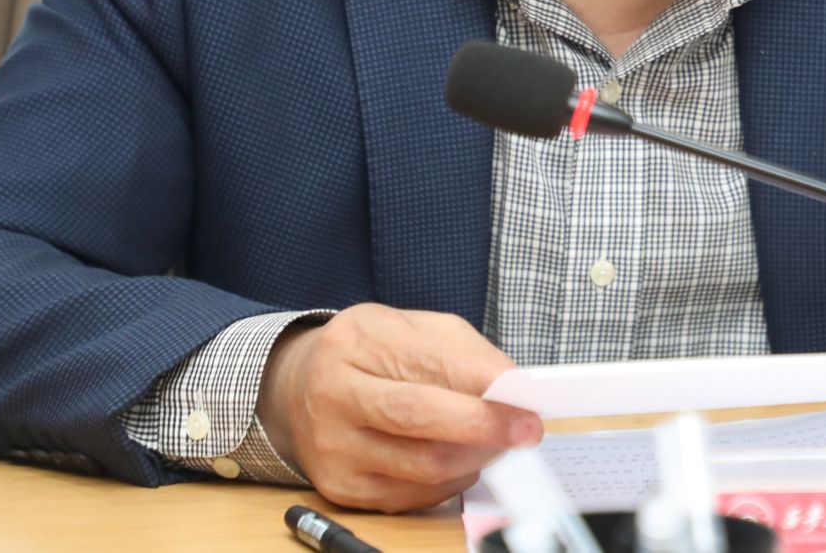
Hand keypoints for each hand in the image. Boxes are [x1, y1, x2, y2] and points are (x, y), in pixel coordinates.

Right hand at [257, 304, 542, 511]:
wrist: (298, 387)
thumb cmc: (370, 354)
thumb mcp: (412, 329)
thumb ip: (463, 354)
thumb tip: (513, 389)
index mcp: (356, 343)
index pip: (431, 365)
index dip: (486, 386)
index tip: (527, 400)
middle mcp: (335, 394)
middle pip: (421, 419)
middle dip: (485, 427)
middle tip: (525, 431)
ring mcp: (333, 446)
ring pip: (423, 466)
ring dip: (474, 457)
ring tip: (495, 443)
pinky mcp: (340, 488)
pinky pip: (412, 496)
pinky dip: (449, 481)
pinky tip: (459, 460)